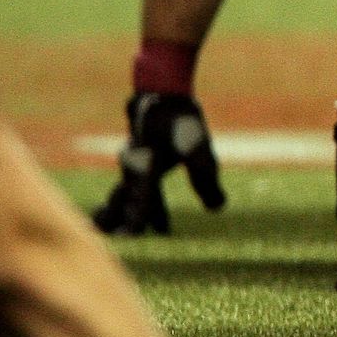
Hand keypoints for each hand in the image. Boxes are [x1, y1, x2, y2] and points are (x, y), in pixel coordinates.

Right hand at [92, 92, 225, 234]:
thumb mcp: (197, 149)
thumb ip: (205, 178)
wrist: (161, 92)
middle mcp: (133, 173)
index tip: (131, 239)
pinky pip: (136, 194)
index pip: (141, 202)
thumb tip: (218, 208)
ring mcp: (133, 169)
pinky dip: (140, 209)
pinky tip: (159, 223)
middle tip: (118, 243)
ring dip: (126, 218)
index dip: (137, 220)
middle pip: (121, 205)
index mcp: (145, 170)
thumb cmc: (179, 120)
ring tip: (128, 238)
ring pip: (124, 200)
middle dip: (121, 223)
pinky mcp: (140, 166)